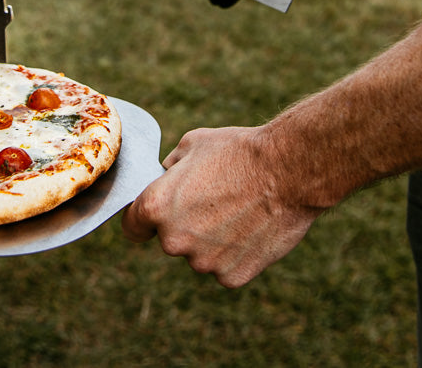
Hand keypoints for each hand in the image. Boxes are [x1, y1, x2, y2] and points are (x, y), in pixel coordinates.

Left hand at [121, 126, 322, 287]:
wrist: (288, 171)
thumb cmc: (240, 151)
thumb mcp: (192, 144)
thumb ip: (169, 169)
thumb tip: (164, 179)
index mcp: (157, 207)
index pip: (132, 226)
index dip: (144, 219)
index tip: (158, 214)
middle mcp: (174, 241)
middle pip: (170, 240)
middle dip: (185, 225)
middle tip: (215, 202)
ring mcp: (203, 263)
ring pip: (200, 255)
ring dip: (212, 240)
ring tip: (240, 211)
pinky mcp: (231, 277)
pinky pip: (226, 267)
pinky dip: (236, 253)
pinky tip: (252, 228)